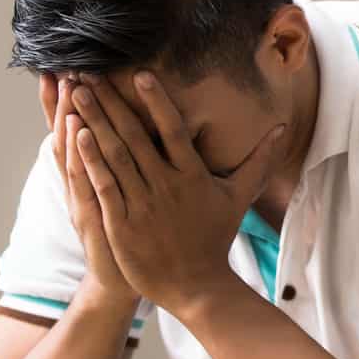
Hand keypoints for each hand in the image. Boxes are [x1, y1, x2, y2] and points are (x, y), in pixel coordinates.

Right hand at [38, 74, 136, 303]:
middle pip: (70, 133)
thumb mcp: (128, 196)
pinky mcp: (93, 215)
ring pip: (72, 152)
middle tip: (64, 65)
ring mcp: (84, 197)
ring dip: (68, 118)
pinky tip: (76, 133)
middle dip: (67, 99)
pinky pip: (83, 181)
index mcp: (94, 174)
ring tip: (66, 87)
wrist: (122, 279)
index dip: (67, 101)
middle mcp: (82, 182)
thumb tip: (142, 132)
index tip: (64, 67)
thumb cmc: (132, 235)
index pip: (77, 129)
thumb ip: (133, 164)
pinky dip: (78, 157)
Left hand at [69, 72, 285, 313]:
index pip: (173, 130)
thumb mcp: (239, 197)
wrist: (197, 286)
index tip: (140, 74)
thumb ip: (258, 160)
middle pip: (135, 136)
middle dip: (110, 102)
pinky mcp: (122, 224)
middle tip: (89, 72)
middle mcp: (166, 186)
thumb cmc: (214, 239)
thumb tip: (283, 129)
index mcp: (192, 175)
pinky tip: (76, 135)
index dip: (157, 101)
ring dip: (94, 121)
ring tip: (77, 93)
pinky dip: (91, 160)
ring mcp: (143, 205)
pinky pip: (104, 185)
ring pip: (115, 155)